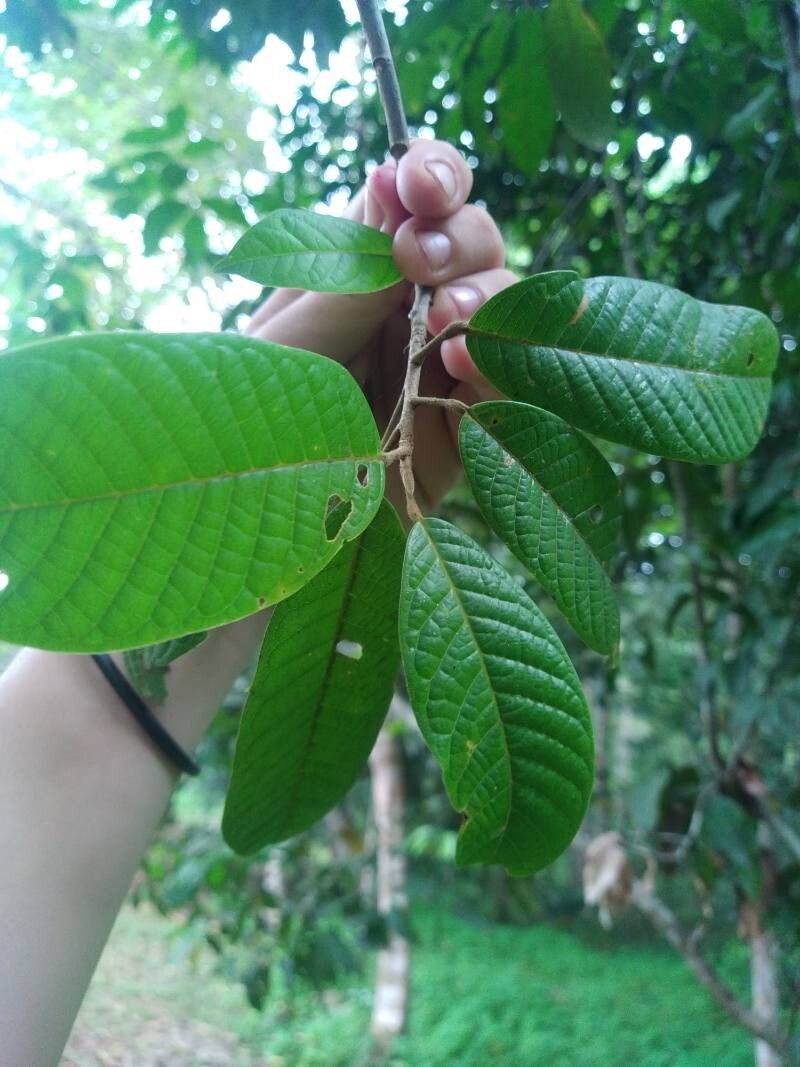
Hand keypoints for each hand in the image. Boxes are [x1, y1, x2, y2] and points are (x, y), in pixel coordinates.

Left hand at [246, 139, 517, 512]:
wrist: (249, 540)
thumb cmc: (240, 434)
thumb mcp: (286, 349)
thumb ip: (345, 278)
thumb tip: (387, 176)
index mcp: (352, 276)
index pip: (412, 203)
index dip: (431, 175)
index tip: (421, 182)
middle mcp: (402, 312)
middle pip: (470, 242)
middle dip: (460, 238)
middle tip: (422, 262)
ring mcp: (438, 368)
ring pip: (502, 304)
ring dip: (486, 297)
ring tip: (449, 322)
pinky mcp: (464, 430)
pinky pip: (507, 385)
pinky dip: (500, 367)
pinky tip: (468, 367)